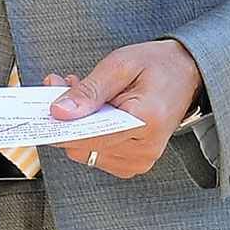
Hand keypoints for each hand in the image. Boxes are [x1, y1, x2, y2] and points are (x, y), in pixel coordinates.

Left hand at [45, 40, 201, 177]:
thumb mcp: (120, 66)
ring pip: (85, 152)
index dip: (61, 127)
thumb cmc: (158, 66)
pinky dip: (87, 133)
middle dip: (67, 119)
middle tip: (61, 86)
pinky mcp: (134, 163)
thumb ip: (89, 91)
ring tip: (80, 93)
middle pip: (83, 147)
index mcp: (147, 122)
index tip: (42, 110)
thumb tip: (60, 113)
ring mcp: (140, 160)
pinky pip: (96, 154)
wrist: (187, 73)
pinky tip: (92, 110)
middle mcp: (145, 150)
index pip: (91, 138)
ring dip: (76, 125)